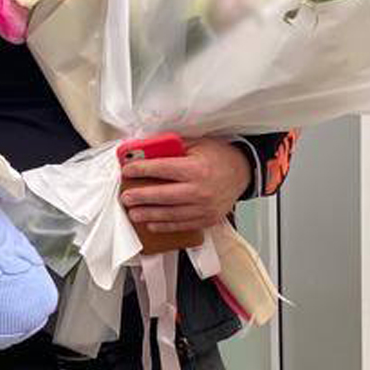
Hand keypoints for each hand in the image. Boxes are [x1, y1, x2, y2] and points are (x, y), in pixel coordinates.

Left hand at [119, 138, 250, 232]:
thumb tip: (143, 149)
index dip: (141, 169)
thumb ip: (171, 147)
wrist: (243, 172)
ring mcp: (205, 208)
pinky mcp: (207, 219)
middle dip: (140, 197)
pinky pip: (182, 225)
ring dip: (149, 214)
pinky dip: (165, 225)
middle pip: (163, 196)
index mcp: (196, 169)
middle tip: (125, 197)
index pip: (162, 169)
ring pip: (171, 214)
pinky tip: (151, 224)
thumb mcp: (196, 143)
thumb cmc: (219, 156)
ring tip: (133, 213)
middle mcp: (200, 190)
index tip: (127, 170)